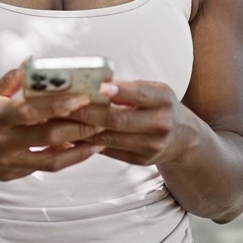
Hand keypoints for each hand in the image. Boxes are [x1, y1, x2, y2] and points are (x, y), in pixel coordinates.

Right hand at [0, 67, 106, 180]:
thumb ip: (12, 80)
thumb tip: (33, 61)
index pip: (30, 111)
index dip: (58, 106)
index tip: (82, 97)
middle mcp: (3, 142)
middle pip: (47, 137)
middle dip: (78, 127)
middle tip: (103, 117)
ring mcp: (8, 162)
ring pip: (51, 160)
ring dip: (78, 149)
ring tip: (100, 138)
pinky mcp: (12, 175)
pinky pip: (44, 168)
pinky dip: (66, 160)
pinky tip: (82, 149)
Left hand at [67, 80, 194, 166]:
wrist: (182, 138)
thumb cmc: (160, 106)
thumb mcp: (153, 90)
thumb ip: (128, 88)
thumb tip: (94, 82)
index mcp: (163, 100)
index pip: (140, 94)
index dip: (119, 91)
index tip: (99, 86)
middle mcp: (160, 124)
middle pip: (118, 120)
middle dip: (87, 112)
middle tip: (63, 104)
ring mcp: (150, 145)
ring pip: (109, 138)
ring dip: (81, 129)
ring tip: (59, 120)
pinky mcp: (140, 160)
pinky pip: (108, 151)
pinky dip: (87, 142)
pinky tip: (69, 135)